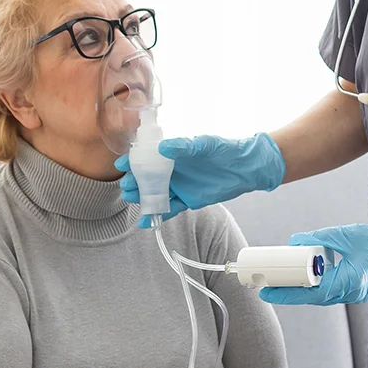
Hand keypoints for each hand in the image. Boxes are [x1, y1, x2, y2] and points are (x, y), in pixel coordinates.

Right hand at [115, 133, 285, 228]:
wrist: (246, 168)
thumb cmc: (225, 150)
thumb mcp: (204, 145)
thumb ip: (184, 147)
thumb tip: (163, 148)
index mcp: (173, 153)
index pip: (148, 157)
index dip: (134, 160)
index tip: (122, 165)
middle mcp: (173, 170)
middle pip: (148, 177)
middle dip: (135, 182)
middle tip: (127, 186)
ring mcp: (179, 186)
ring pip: (156, 194)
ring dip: (143, 198)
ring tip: (132, 200)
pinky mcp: (188, 200)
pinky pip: (169, 209)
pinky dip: (158, 215)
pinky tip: (145, 222)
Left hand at [259, 218, 367, 305]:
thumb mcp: (343, 235)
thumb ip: (317, 238)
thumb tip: (294, 241)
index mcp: (347, 282)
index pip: (310, 293)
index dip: (286, 294)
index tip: (267, 292)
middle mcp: (349, 293)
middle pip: (311, 296)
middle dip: (288, 291)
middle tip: (266, 285)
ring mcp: (352, 294)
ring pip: (319, 294)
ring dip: (300, 288)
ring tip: (279, 280)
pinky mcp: (353, 289)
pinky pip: (328, 290)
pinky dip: (314, 283)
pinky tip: (303, 275)